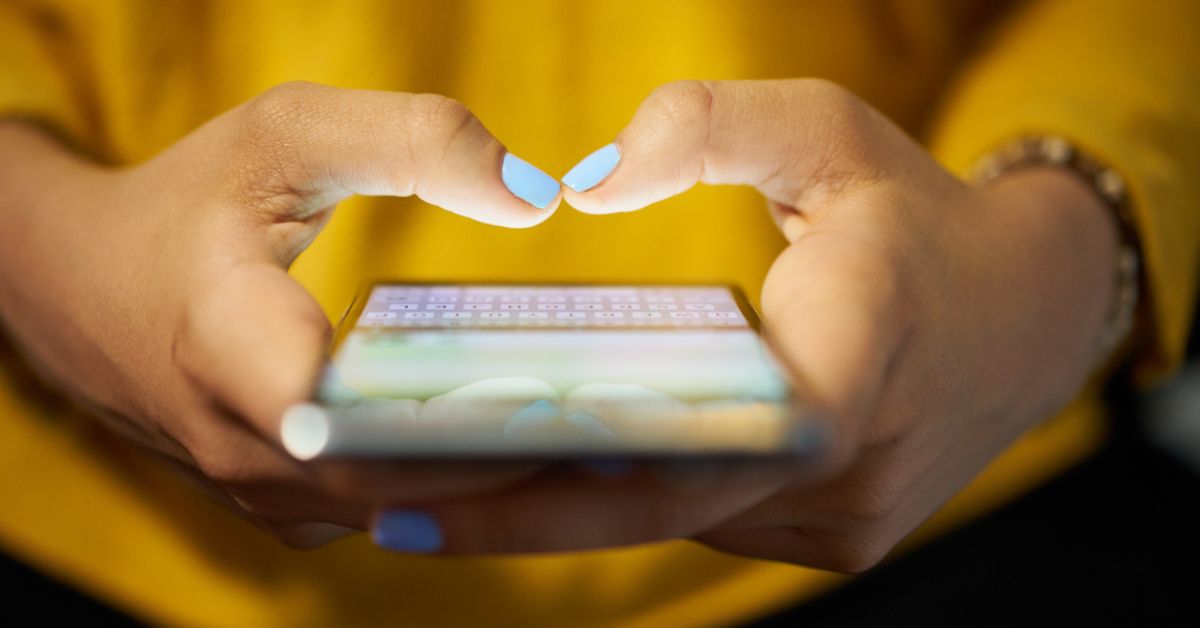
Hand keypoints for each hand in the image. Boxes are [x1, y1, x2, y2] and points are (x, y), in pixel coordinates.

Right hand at [0, 82, 560, 546]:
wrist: (81, 286)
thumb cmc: (187, 203)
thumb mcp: (287, 134)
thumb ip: (414, 140)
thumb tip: (537, 195)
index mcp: (228, 347)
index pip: (356, 425)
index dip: (464, 427)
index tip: (565, 406)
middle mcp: (240, 446)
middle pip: (399, 483)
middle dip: (513, 463)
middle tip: (630, 430)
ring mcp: (259, 490)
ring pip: (398, 512)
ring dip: (493, 483)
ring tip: (601, 442)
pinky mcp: (281, 504)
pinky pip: (382, 511)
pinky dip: (452, 487)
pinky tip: (524, 446)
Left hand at [373, 80, 1119, 570]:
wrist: (1026, 316)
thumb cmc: (915, 216)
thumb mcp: (829, 131)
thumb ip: (711, 126)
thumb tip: (585, 181)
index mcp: (853, 359)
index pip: (696, 445)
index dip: (559, 479)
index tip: (432, 488)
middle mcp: (848, 470)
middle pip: (657, 507)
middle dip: (518, 510)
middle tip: (381, 503)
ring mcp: (843, 521)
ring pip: (677, 523)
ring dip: (564, 509)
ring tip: (434, 489)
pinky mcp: (834, 536)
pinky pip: (708, 520)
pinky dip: (628, 501)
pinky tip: (543, 475)